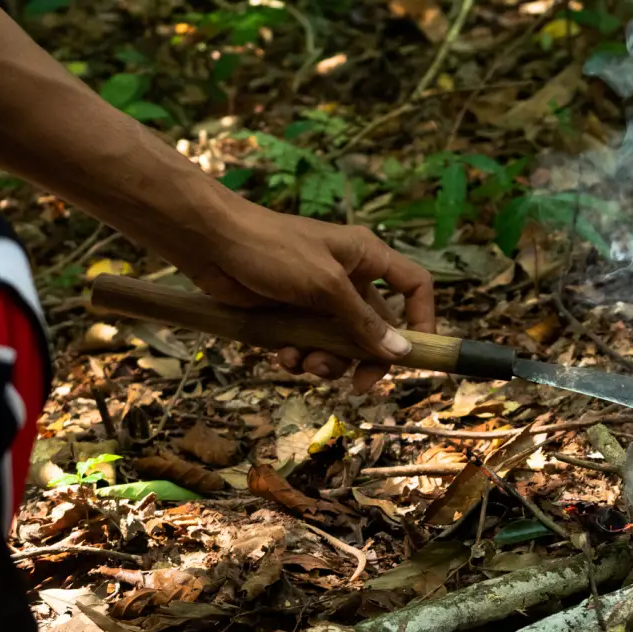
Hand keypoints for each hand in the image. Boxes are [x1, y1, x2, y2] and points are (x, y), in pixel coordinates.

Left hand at [176, 201, 434, 392]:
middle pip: (377, 328)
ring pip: (341, 344)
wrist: (211, 245)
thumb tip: (402, 353)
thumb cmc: (273, 250)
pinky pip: (308, 346)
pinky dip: (299, 356)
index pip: (413, 286)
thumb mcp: (325, 285)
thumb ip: (364, 321)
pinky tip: (281, 354)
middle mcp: (348, 278)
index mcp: (366, 258)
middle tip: (357, 386)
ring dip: (326, 361)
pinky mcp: (291, 315)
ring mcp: (318, 299)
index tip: (414, 354)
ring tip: (304, 361)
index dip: (422, 318)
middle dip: (365, 357)